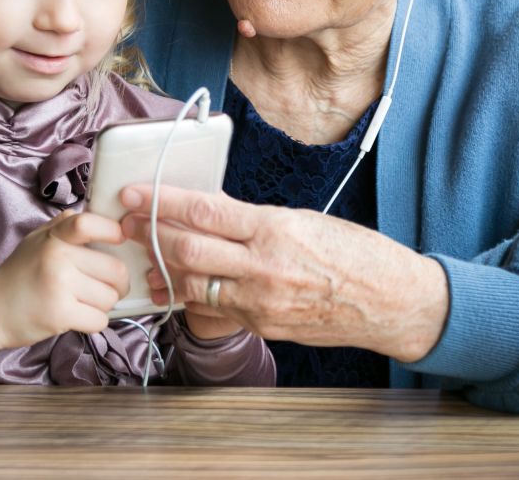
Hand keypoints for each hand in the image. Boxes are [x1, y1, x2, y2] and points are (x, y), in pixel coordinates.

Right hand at [0, 209, 129, 351]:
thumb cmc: (19, 274)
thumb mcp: (36, 240)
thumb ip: (63, 226)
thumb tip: (91, 215)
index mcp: (54, 237)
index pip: (89, 224)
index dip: (113, 231)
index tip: (121, 239)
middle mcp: (57, 257)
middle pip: (115, 269)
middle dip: (117, 283)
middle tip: (106, 287)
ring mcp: (60, 286)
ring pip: (110, 297)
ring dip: (104, 305)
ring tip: (85, 303)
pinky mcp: (60, 314)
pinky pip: (100, 320)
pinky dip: (94, 322)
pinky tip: (79, 317)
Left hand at [119, 185, 448, 361]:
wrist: (392, 302)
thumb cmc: (354, 253)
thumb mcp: (304, 221)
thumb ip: (254, 220)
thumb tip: (208, 211)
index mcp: (276, 228)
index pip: (204, 211)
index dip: (161, 201)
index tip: (133, 193)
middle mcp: (265, 266)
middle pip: (188, 248)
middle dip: (150, 233)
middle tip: (127, 222)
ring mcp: (262, 301)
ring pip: (194, 282)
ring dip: (162, 267)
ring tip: (142, 254)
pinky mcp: (263, 325)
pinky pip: (215, 308)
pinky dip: (187, 296)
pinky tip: (169, 289)